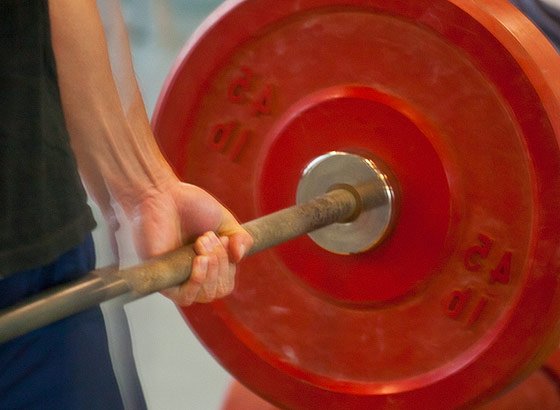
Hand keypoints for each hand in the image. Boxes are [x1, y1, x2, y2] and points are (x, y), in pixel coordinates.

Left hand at [127, 179, 252, 305]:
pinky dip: (198, 280)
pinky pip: (185, 297)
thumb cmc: (190, 206)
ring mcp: (178, 278)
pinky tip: (199, 261)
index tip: (224, 239)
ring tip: (201, 242)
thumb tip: (240, 257)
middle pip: (219, 290)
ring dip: (211, 269)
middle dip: (221, 263)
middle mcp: (193, 276)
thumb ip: (241, 239)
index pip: (226, 283)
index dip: (230, 265)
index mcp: (209, 266)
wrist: (162, 195)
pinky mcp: (162, 278)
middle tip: (207, 237)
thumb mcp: (225, 221)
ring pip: (206, 295)